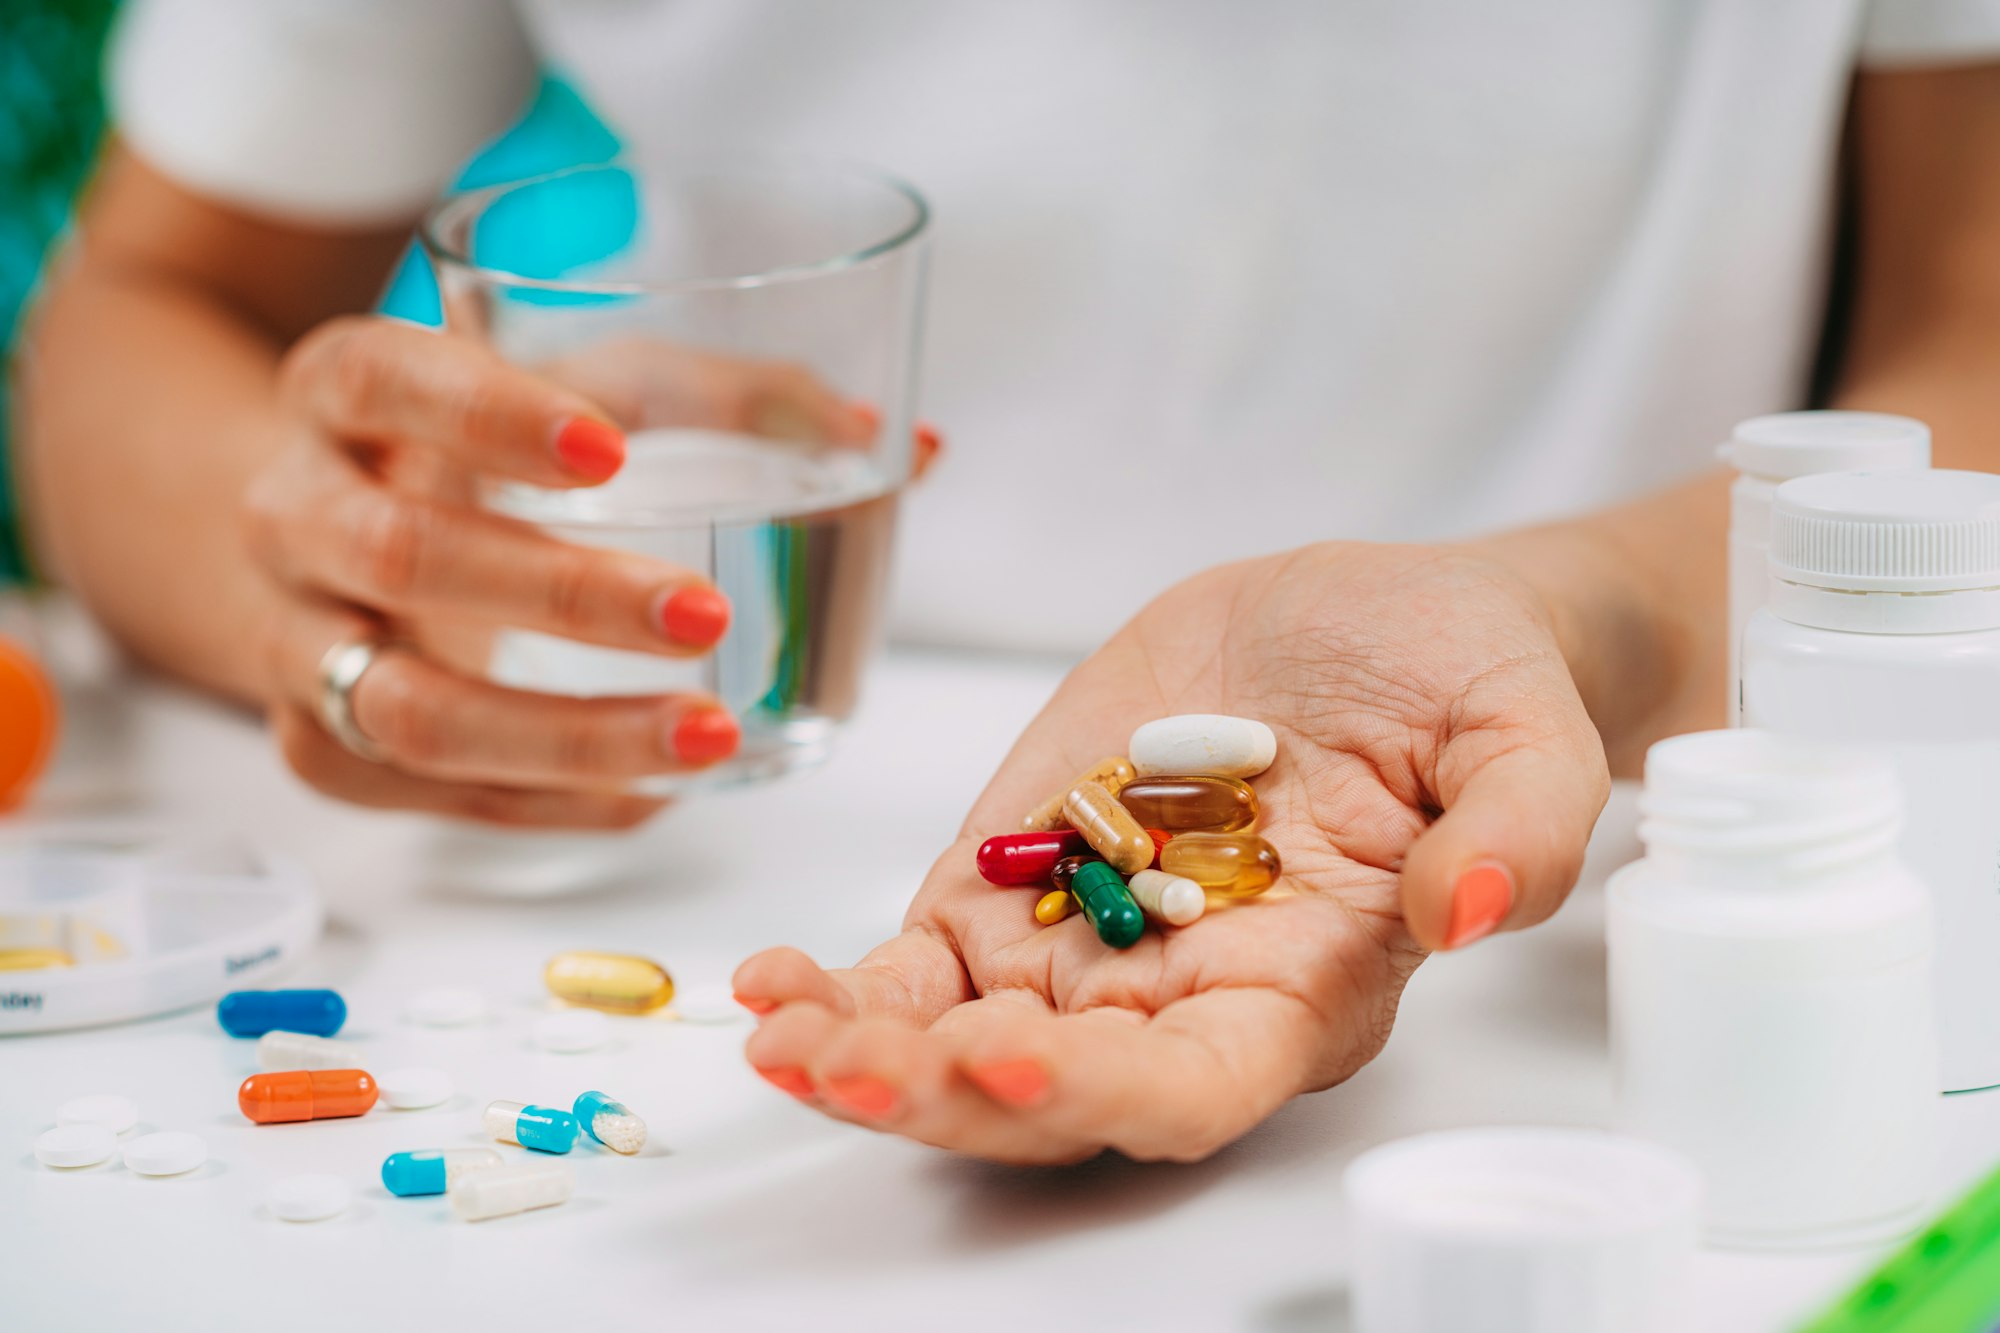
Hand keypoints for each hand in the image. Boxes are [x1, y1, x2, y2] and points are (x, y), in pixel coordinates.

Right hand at [242, 315, 882, 826]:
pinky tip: (650, 792)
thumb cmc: (486, 446)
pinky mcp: (321, 747)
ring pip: (406, 710)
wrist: (324, 528)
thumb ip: (736, 400)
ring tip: (708, 737)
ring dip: (566, 735)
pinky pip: (428, 792)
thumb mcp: (586, 387)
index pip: (387, 379)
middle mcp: (295, 511)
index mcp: (347, 390)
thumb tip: (914, 443)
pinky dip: (548, 800)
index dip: (490, 415)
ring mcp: (294, 640)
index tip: (611, 448)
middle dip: (562, 594)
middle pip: (403, 555)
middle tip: (705, 617)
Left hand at [735, 543, 1609, 1161]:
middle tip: (845, 1061)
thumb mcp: (1524, 734)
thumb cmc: (1464, 687)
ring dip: (864, 1055)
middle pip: (1051, 1090)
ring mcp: (1080, 941)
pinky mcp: (1012, 880)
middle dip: (943, 1091)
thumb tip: (1463, 908)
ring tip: (775, 1028)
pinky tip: (767, 984)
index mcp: (1302, 987)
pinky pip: (914, 966)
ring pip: (957, 1043)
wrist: (1374, 623)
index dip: (1107, 1089)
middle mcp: (1178, 993)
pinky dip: (843, 988)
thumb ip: (1516, 830)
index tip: (1017, 1056)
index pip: (1200, 1083)